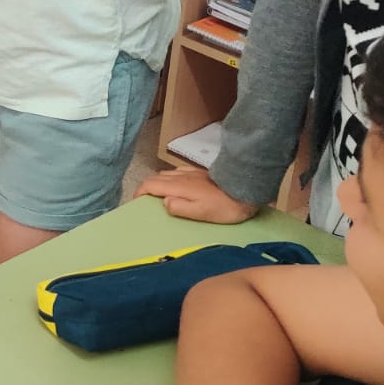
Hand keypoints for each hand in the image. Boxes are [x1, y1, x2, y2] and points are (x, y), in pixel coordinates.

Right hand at [135, 168, 261, 223]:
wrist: (247, 188)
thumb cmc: (225, 205)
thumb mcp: (202, 213)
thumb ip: (180, 208)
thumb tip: (164, 202)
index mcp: (178, 186)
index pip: (149, 184)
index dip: (139, 193)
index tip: (136, 203)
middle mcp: (180, 176)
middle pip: (155, 177)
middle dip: (146, 188)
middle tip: (146, 202)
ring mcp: (190, 172)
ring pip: (166, 174)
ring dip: (158, 183)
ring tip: (159, 195)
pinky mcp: (199, 172)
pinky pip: (177, 172)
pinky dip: (170, 178)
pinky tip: (177, 185)